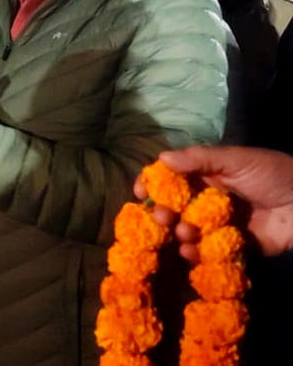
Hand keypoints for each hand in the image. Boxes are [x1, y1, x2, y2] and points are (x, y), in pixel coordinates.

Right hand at [135, 146, 292, 258]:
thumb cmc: (272, 174)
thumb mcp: (236, 160)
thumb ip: (199, 159)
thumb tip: (161, 158)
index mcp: (206, 176)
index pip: (170, 178)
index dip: (152, 184)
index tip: (140, 192)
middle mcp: (207, 200)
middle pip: (174, 207)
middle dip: (162, 212)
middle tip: (161, 218)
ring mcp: (217, 225)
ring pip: (186, 230)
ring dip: (179, 232)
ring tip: (185, 232)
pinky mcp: (230, 248)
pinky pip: (205, 252)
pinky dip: (194, 253)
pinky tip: (190, 251)